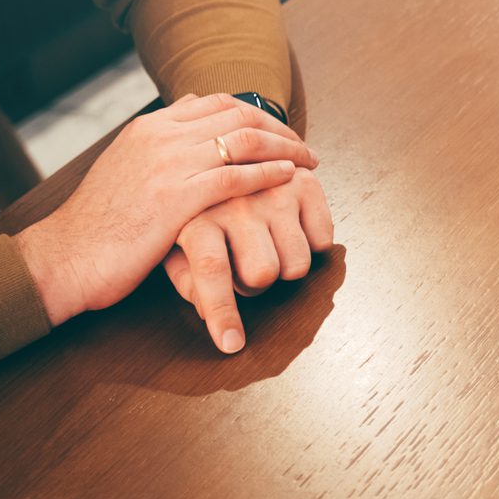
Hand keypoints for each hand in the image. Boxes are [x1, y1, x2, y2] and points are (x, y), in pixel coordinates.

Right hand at [14, 94, 319, 335]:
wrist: (63, 259)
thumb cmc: (98, 223)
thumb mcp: (124, 167)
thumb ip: (158, 142)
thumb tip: (192, 111)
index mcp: (148, 127)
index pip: (217, 102)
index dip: (257, 113)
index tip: (279, 130)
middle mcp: (160, 137)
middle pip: (238, 114)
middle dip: (279, 127)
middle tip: (303, 145)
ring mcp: (168, 165)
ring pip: (243, 140)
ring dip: (284, 147)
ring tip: (307, 160)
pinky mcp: (175, 198)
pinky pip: (235, 176)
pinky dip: (268, 173)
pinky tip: (288, 178)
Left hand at [164, 167, 335, 353]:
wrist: (225, 154)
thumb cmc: (197, 210)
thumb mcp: (175, 242)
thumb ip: (186, 278)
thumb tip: (209, 311)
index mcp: (198, 216)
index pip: (212, 271)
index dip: (223, 313)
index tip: (231, 345)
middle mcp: (237, 200)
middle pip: (262, 274)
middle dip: (256, 283)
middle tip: (245, 267)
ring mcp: (274, 189)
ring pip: (297, 263)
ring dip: (286, 266)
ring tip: (269, 246)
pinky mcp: (305, 182)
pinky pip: (323, 239)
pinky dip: (312, 243)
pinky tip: (292, 227)